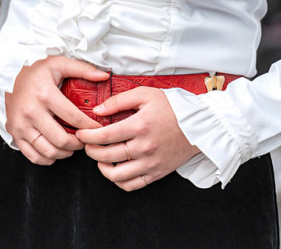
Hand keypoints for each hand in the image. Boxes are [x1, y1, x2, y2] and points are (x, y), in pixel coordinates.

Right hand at [5, 55, 107, 164]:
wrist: (8, 75)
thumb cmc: (36, 70)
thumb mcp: (59, 63)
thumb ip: (83, 69)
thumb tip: (104, 76)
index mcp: (45, 94)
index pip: (73, 117)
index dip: (90, 126)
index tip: (98, 128)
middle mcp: (31, 111)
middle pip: (61, 140)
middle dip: (79, 143)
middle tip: (86, 139)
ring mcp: (21, 125)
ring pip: (48, 151)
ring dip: (65, 153)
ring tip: (73, 145)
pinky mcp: (14, 133)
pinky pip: (33, 156)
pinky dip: (48, 159)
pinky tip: (56, 151)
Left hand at [76, 87, 199, 190]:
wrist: (200, 125)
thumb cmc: (173, 107)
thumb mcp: (146, 94)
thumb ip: (119, 100)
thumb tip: (97, 110)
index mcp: (140, 125)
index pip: (105, 135)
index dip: (88, 136)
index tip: (81, 133)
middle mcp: (144, 147)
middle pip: (107, 156)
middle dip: (90, 150)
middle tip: (87, 144)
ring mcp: (151, 163)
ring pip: (117, 176)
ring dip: (102, 168)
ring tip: (99, 158)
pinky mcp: (157, 173)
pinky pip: (132, 185)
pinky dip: (118, 181)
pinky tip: (115, 169)